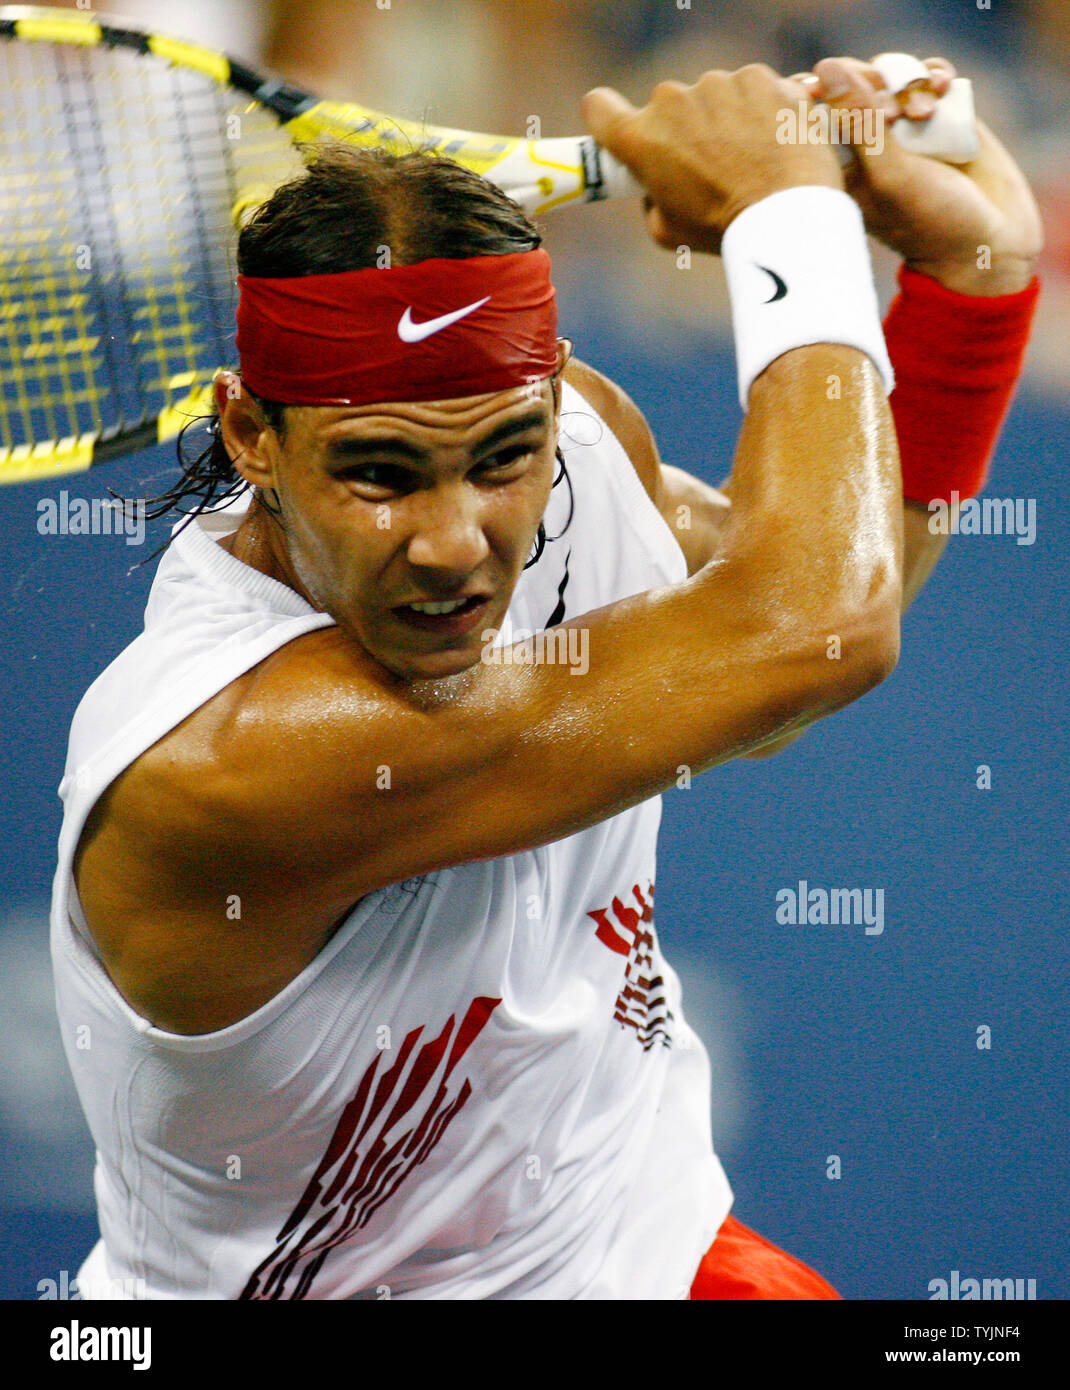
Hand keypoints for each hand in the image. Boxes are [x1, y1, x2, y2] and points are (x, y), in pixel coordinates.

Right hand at [582, 65, 842, 254]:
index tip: (622, 129)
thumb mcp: (666, 231)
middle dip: (682, 128)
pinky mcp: (757, 77)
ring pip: (712, 94)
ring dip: (724, 117)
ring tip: (749, 157)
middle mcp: (670, 102)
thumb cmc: (721, 230)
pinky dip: (760, 108)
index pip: (598, 107)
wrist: (783, 215)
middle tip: (709, 163)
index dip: (608, 118)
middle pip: (666, 106)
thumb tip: (658, 186)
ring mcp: (716, 84)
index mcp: (639, 139)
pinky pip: (751, 88)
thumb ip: (651, 199)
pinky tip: (772, 142)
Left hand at [804, 56, 1042, 294]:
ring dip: (908, 82)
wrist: (988, 240)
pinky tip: (945, 87)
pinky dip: (934, 74)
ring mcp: (900, 127)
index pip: (811, 110)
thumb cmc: (928, 221)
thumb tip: (825, 68)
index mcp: (836, 164)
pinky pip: (926, 74)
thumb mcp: (888, 173)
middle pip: (852, 82)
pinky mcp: (936, 114)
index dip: (824, 91)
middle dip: (874, 86)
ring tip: (926, 112)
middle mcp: (864, 143)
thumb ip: (858, 122)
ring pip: (890, 74)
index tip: (846, 99)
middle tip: (897, 115)